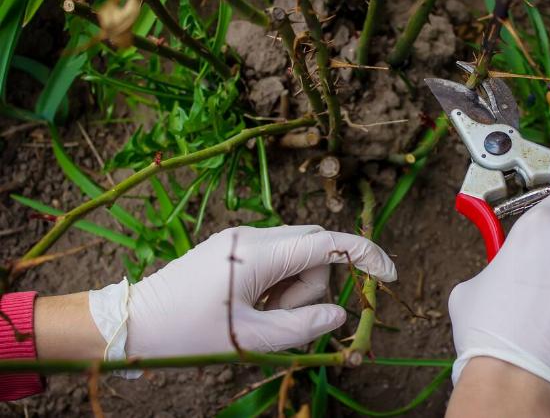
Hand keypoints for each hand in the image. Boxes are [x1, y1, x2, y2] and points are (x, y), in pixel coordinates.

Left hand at [122, 225, 395, 357]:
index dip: (366, 255)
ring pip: (296, 256)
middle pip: (314, 248)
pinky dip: (277, 285)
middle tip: (282, 320)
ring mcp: (241, 239)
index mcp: (259, 252)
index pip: (328, 242)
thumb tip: (341, 315)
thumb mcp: (250, 339)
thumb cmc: (188, 333)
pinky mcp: (232, 248)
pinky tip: (249, 308)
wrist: (132, 323)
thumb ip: (302, 328)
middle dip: (314, 285)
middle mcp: (253, 235)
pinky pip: (274, 260)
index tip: (390, 276)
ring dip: (292, 290)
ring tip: (258, 318)